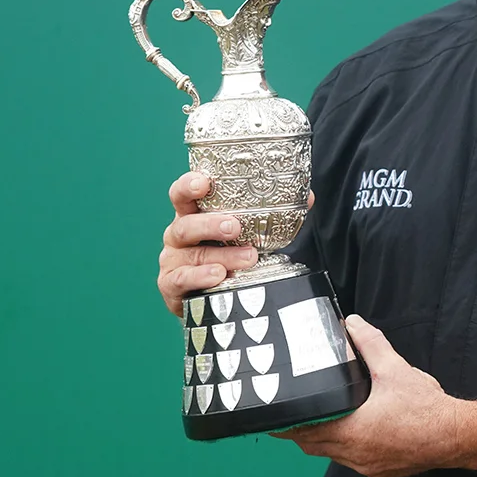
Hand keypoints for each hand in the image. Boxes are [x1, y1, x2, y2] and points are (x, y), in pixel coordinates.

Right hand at [157, 174, 315, 315]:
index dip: (189, 185)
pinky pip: (182, 280)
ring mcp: (172, 260)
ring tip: (247, 257)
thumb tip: (306, 197)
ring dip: (221, 255)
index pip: (182, 194)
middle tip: (236, 227)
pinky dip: (201, 277)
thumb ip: (273, 214)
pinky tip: (219, 276)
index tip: (204, 182)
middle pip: (186, 224)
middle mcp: (178, 234)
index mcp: (194, 214)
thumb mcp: (248, 232)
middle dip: (211, 224)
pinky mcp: (171, 285)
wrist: (213, 294)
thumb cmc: (228, 253)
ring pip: (192, 254)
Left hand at [272, 316, 461, 476]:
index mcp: (351, 431)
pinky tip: (354, 431)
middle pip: (313, 447)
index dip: (287, 425)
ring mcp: (366, 466)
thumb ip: (370, 344)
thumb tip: (352, 323)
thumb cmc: (425, 408)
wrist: (456, 437)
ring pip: (332, 455)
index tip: (273, 418)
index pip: (305, 433)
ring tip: (320, 419)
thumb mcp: (395, 369)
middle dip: (301, 432)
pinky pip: (352, 461)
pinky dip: (345, 448)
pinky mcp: (380, 471)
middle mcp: (353, 454)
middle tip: (291, 414)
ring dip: (323, 440)